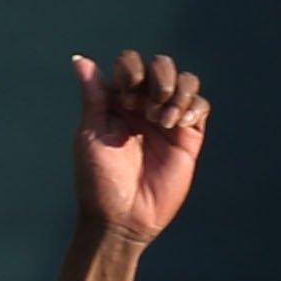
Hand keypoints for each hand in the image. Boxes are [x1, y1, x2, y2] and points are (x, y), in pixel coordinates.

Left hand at [73, 50, 208, 248]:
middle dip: (158, 77)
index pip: (131, 65)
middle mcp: (144, 106)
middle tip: (146, 110)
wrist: (121, 220)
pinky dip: (193, 106)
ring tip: (163, 120)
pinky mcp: (188, 137)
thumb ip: (94, 96)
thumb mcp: (91, 135)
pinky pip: (201, 106)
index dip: (132, 71)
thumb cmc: (99, 182)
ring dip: (177, 91)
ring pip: (185, 81)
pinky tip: (178, 123)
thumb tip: (80, 59)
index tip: (126, 101)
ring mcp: (168, 120)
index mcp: (118, 102)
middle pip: (162, 65)